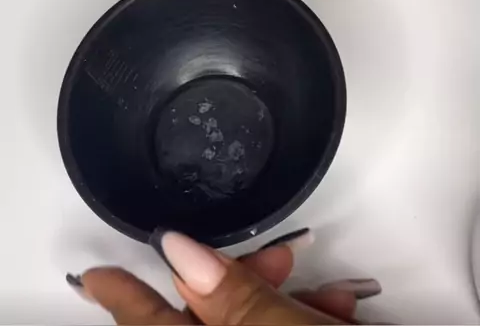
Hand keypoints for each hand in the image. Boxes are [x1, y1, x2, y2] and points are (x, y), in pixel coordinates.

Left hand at [68, 229, 380, 324]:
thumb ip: (235, 298)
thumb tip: (181, 255)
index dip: (120, 299)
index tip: (93, 274)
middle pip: (209, 323)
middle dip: (243, 284)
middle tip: (273, 259)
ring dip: (286, 302)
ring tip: (325, 294)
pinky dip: (307, 320)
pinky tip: (335, 310)